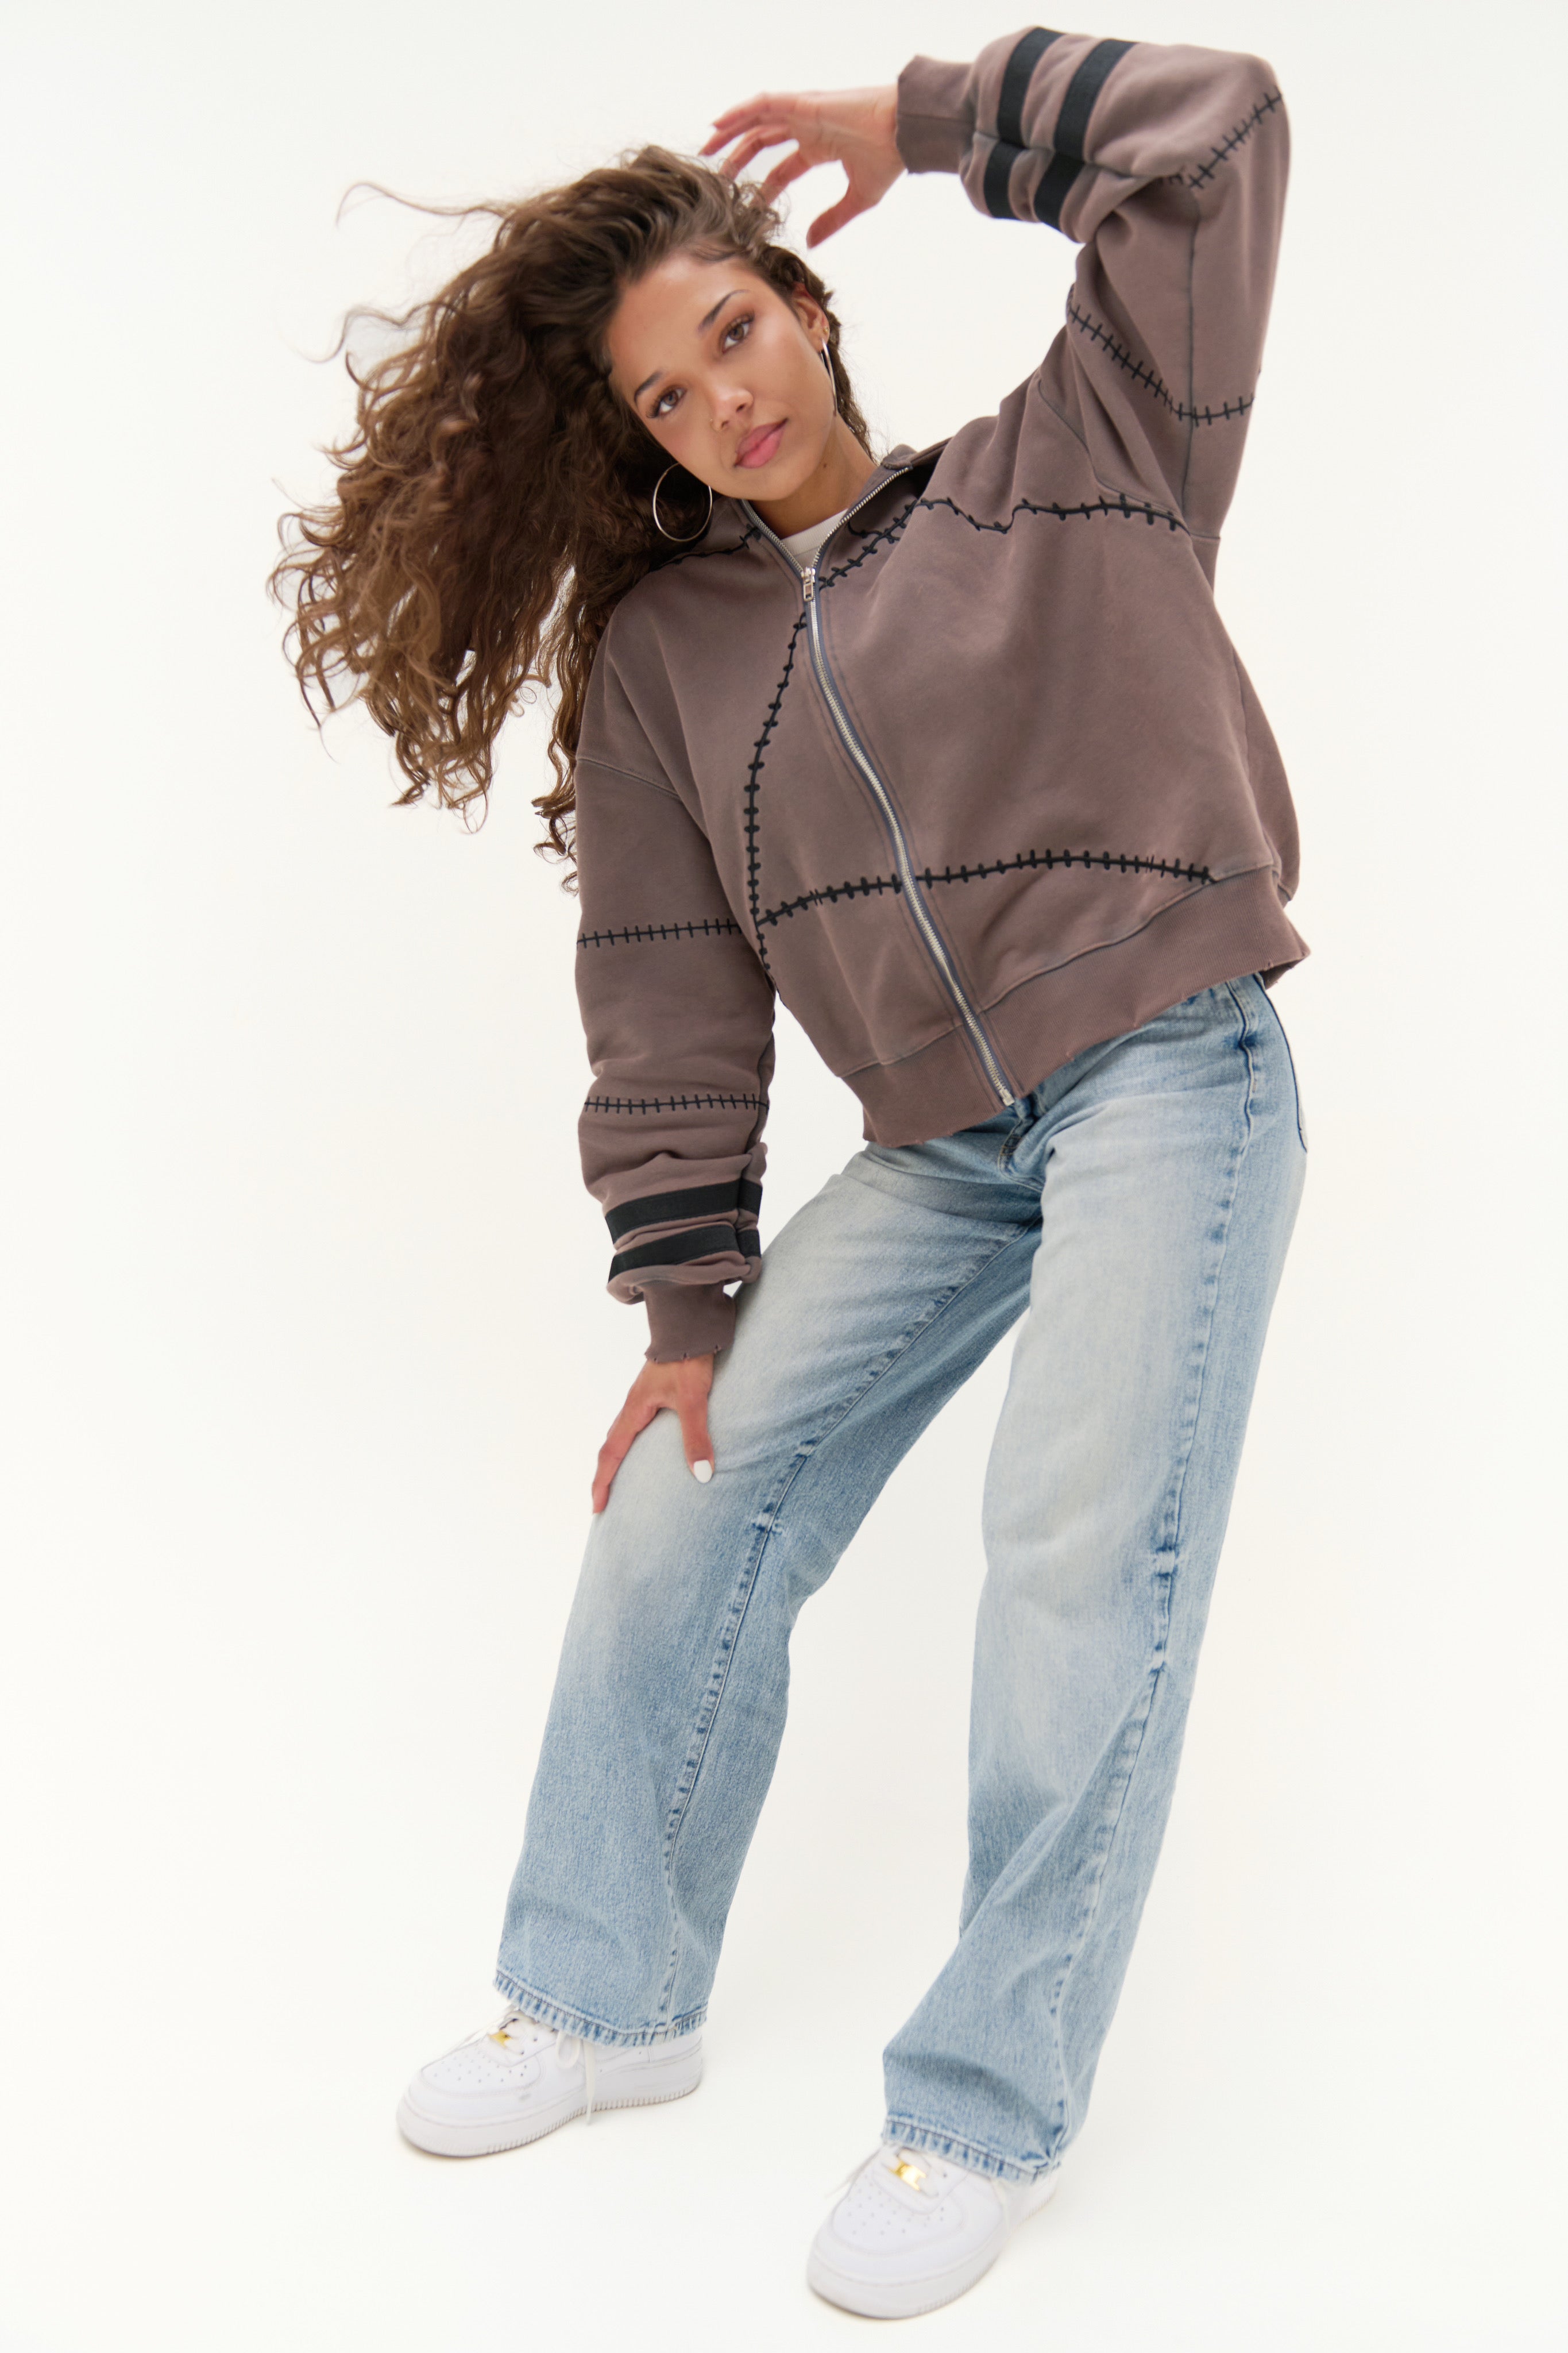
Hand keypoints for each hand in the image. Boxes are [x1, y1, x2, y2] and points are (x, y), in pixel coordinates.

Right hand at [592, 1352, 715, 1513]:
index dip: (602, 1482)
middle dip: (605, 1476)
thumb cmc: (689, 1359)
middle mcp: (633, 1406)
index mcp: (634, 1410)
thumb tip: (703, 1475)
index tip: (596, 1507)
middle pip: (611, 1447)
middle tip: (603, 1503)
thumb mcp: (694, 1400)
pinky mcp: (655, 1392)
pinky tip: (649, 1450)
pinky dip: (634, 1445)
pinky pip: (637, 1426)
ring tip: (622, 1482)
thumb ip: (696, 1436)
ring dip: (618, 1460)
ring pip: (622, 1435)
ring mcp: (643, 1398)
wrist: (690, 1325)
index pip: (611, 1453)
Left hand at [701, 83, 903, 246]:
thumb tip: (812, 242)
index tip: (744, 202)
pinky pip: (762, 103)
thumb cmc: (889, 158)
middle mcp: (808, 128)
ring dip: (730, 130)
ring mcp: (804, 112)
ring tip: (707, 144)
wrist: (903, 132)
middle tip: (716, 174)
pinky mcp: (803, 102)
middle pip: (762, 139)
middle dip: (737, 155)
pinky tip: (720, 122)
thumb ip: (832, 220)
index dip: (761, 184)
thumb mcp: (857, 199)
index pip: (782, 167)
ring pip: (756, 118)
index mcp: (820, 147)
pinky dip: (739, 110)